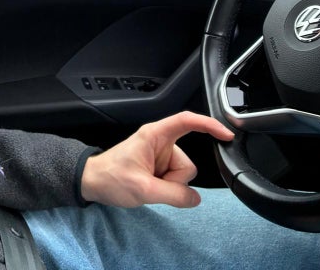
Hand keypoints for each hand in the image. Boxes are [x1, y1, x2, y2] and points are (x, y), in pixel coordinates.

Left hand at [80, 111, 233, 208]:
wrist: (93, 183)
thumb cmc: (111, 177)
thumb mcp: (143, 189)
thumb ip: (173, 195)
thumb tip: (195, 198)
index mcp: (155, 135)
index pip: (187, 121)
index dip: (209, 124)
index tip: (226, 133)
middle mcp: (160, 142)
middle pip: (187, 162)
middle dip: (175, 180)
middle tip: (152, 184)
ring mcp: (160, 155)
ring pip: (182, 174)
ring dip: (169, 185)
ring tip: (148, 185)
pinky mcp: (159, 166)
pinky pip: (175, 180)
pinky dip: (167, 187)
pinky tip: (151, 187)